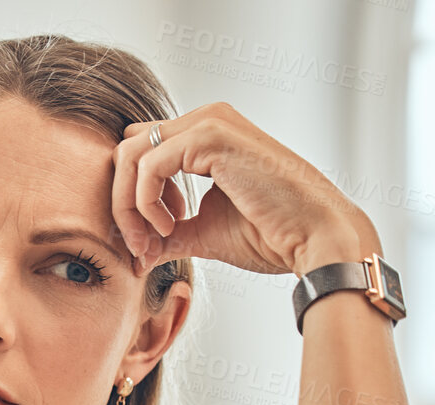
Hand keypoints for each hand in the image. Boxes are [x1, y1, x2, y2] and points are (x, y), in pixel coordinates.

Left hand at [111, 102, 376, 278]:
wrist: (314, 237)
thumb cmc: (271, 235)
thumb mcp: (203, 233)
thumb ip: (166, 233)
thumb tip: (135, 253)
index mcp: (203, 136)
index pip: (139, 153)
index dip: (129, 198)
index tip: (148, 239)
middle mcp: (204, 120)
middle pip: (126, 150)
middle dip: (121, 202)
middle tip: (140, 245)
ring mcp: (208, 123)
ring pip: (130, 154)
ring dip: (128, 206)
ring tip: (153, 241)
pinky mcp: (211, 136)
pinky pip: (148, 165)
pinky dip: (145, 202)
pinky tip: (168, 227)